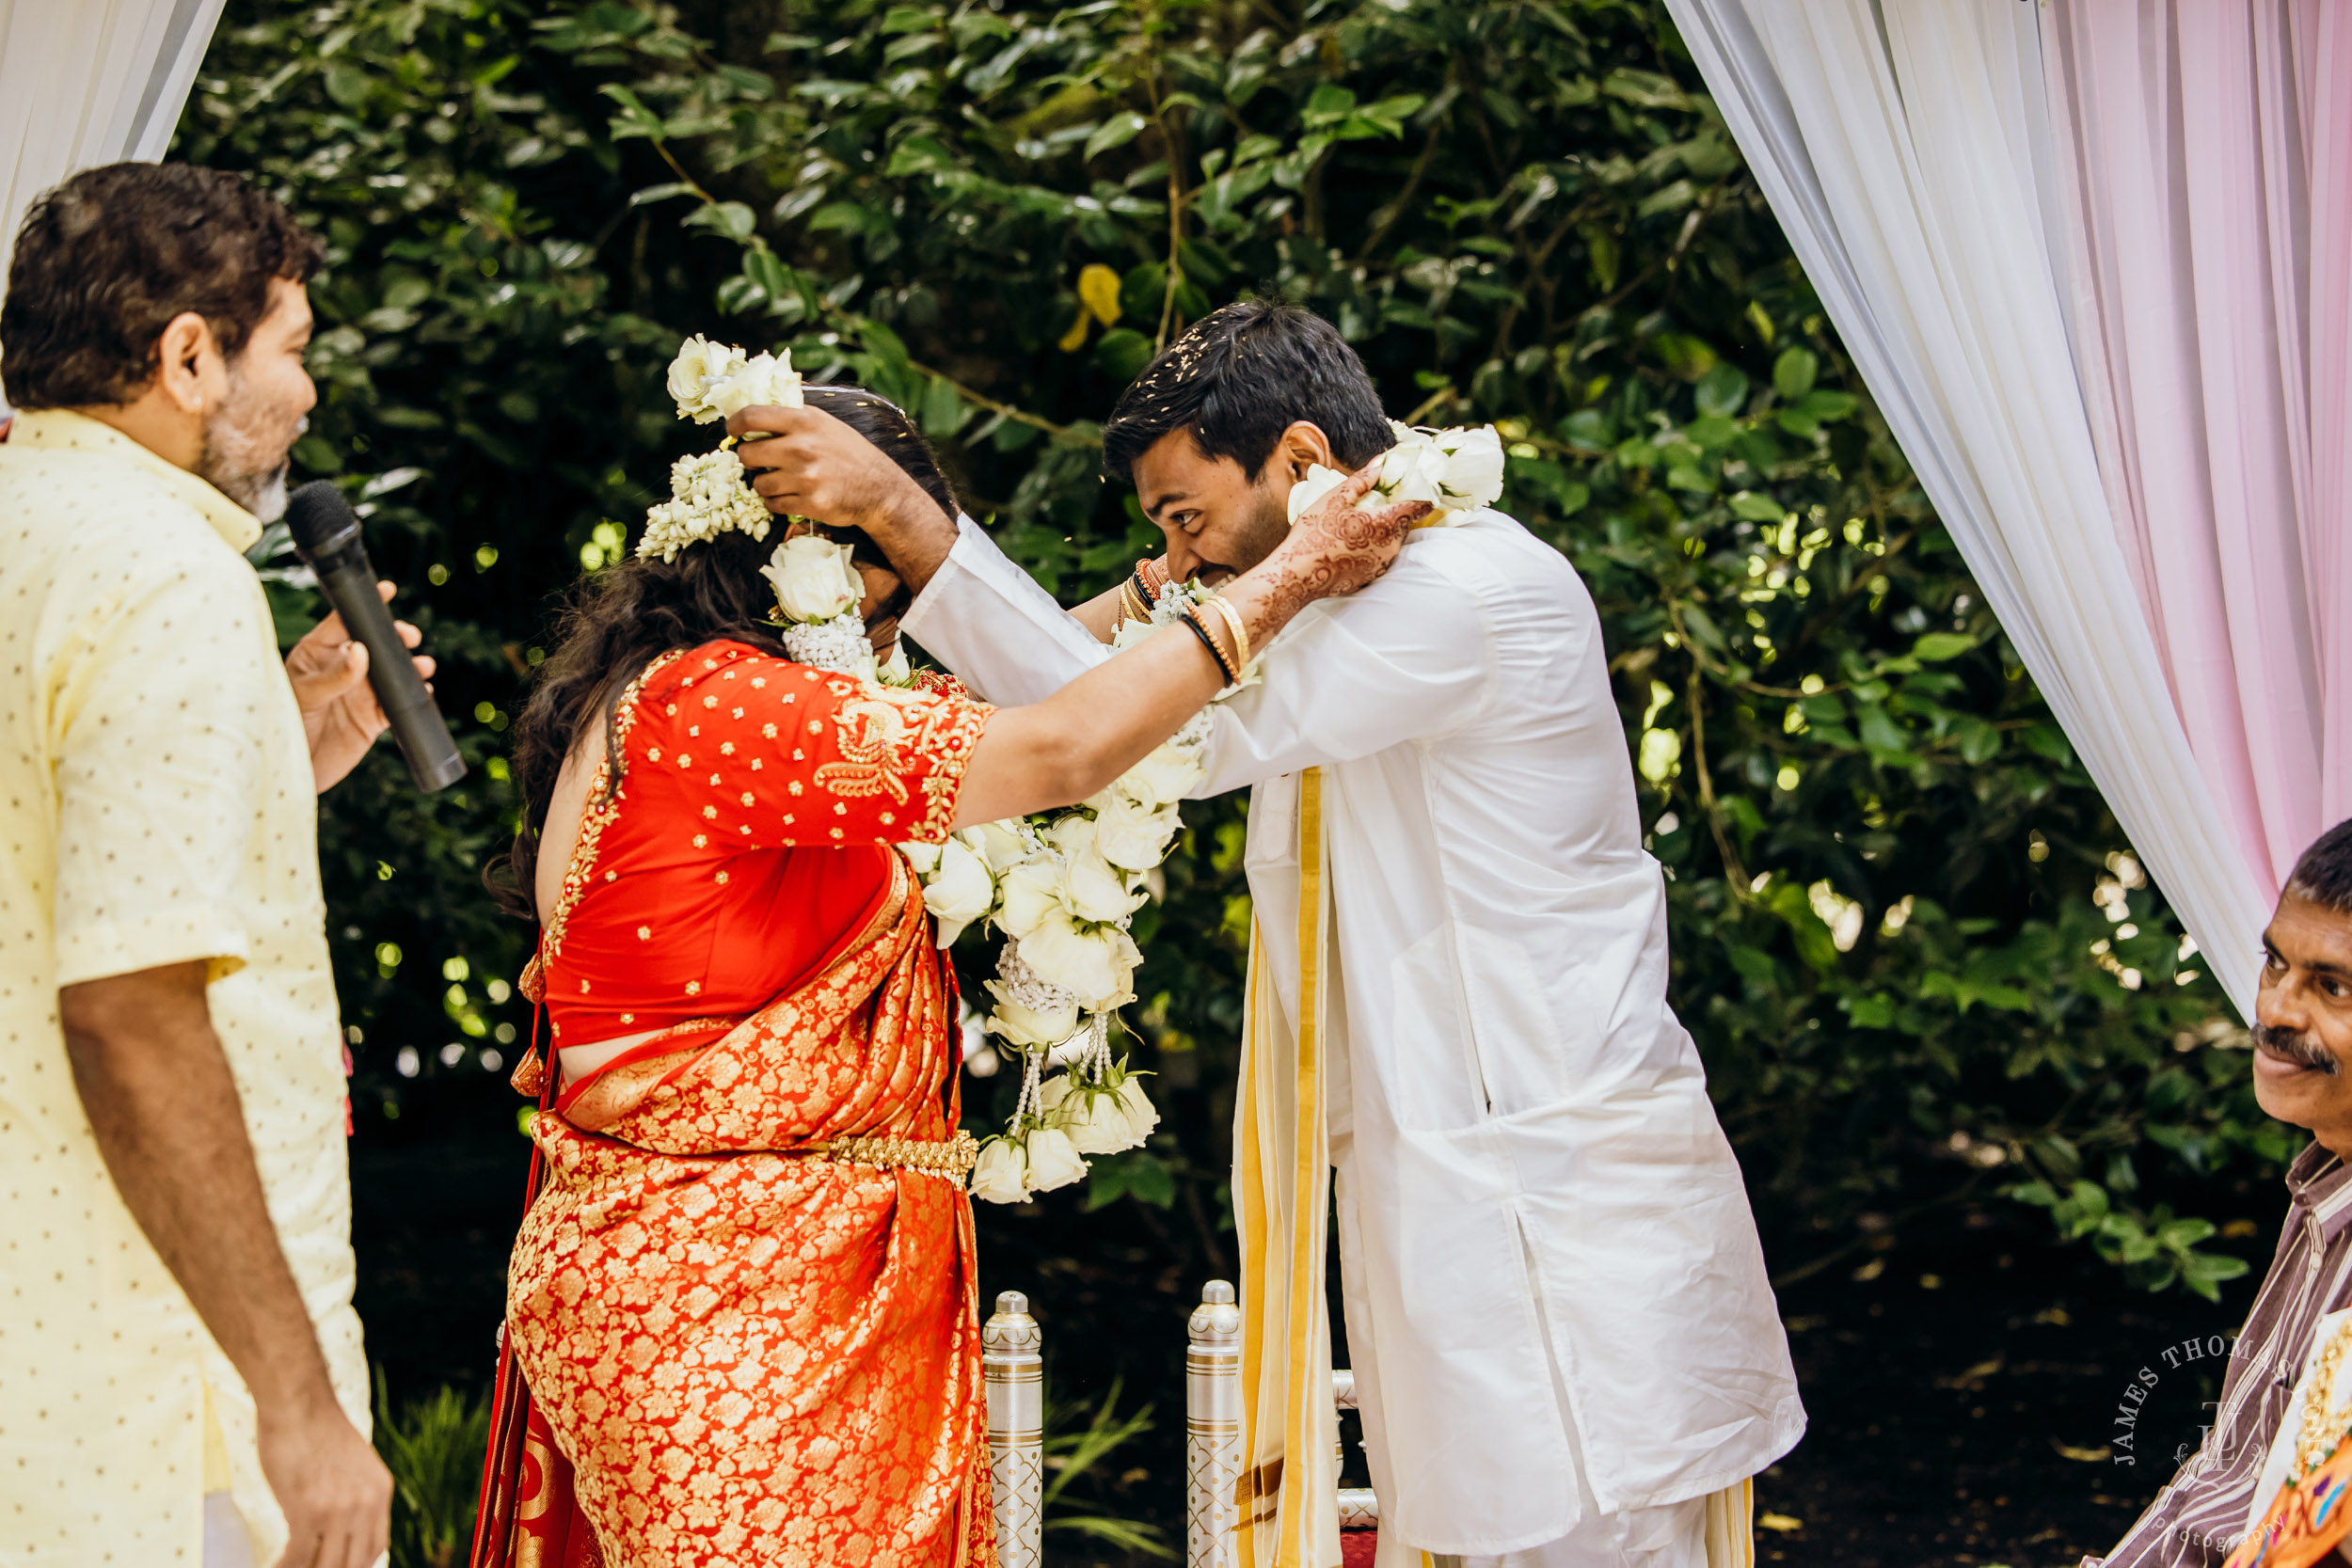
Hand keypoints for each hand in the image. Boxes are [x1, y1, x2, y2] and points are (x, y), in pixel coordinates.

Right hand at [257, 1393, 392, 1567]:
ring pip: (326, 1567)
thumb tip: (339, 1524)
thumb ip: (352, 1493)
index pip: (376, 1547)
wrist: (298, 1403)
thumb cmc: (314, 1428)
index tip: (337, 1567)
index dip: (355, 1565)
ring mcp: (339, 1511)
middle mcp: (366, 1504)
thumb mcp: (352, 1463)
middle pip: (354, 1563)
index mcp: (379, 1491)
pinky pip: (295, 1559)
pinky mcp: (308, 1512)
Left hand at [286, 580, 433, 793]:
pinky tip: (423, 691)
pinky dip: (415, 696)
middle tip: (408, 636)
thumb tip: (361, 650)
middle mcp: (342, 669)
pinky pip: (400, 702)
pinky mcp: (373, 718)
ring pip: (392, 672)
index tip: (386, 591)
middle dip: (395, 637)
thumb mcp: (304, 695)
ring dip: (410, 666)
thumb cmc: (282, 726)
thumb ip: (334, 675)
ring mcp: (359, 693)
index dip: (364, 606)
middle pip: (375, 644)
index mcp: (317, 654)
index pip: (342, 622)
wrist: (291, 771)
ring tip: (422, 666)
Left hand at [727, 403, 959, 589]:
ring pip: (758, 483)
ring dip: (764, 483)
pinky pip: (772, 504)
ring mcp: (804, 478)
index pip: (751, 416)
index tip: (732, 431)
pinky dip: (776, 502)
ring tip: (781, 480)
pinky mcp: (809, 504)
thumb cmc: (848, 452)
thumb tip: (754, 412)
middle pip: (747, 454)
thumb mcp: (825, 423)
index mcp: (803, 421)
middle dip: (749, 459)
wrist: (878, 488)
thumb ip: (793, 416)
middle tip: (760, 460)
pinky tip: (790, 495)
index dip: (734, 424)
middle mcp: (801, 448)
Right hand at [1245, 461, 1427, 621]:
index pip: (1419, 507)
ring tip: (1355, 525)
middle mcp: (1391, 546)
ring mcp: (1382, 564)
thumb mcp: (1336, 498)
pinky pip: (1379, 557)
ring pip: (1392, 541)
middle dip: (1394, 512)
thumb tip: (1381, 462)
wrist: (1298, 575)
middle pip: (1404, 524)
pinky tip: (1348, 545)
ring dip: (1381, 532)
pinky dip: (1371, 549)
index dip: (1421, 495)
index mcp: (1386, 523)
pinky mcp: (1371, 578)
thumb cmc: (1314, 533)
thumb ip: (1363, 480)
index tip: (1415, 488)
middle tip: (1373, 504)